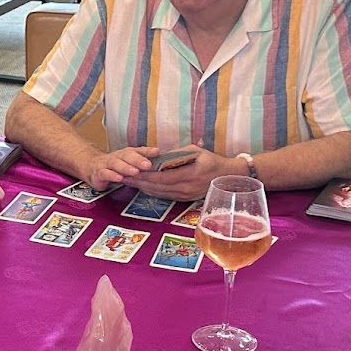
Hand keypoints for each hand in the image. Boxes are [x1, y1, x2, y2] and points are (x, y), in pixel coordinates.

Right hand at [89, 146, 157, 190]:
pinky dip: (112, 175)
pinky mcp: (99, 173)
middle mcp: (117, 156)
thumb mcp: (129, 164)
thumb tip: (160, 162)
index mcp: (127, 154)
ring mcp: (107, 164)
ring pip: (116, 163)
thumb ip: (142, 162)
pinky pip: (105, 173)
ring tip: (135, 172)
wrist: (92, 167)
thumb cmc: (115, 166)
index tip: (157, 152)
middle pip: (127, 156)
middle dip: (137, 160)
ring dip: (126, 167)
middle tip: (147, 165)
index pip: (138, 151)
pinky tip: (119, 178)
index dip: (147, 151)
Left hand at [125, 146, 241, 201]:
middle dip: (138, 181)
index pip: (161, 177)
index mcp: (188, 175)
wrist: (227, 177)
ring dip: (142, 187)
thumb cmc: (212, 160)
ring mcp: (184, 196)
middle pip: (156, 187)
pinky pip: (164, 195)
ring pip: (158, 193)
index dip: (145, 175)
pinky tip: (141, 186)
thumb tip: (158, 155)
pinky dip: (151, 191)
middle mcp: (185, 188)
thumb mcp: (195, 152)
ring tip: (127, 181)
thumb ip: (176, 154)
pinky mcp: (183, 199)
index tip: (130, 169)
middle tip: (122, 176)